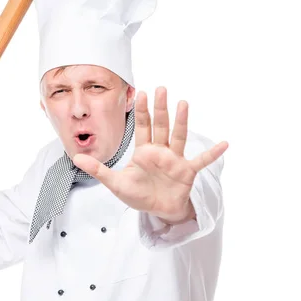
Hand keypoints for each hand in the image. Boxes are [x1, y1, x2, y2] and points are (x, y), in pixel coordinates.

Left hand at [73, 86, 227, 223]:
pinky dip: (212, 153)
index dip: (141, 111)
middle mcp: (161, 151)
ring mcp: (175, 160)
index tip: (141, 93)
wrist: (159, 211)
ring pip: (179, 136)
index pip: (142, 126)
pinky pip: (202, 161)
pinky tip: (224, 143)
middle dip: (160, 108)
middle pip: (161, 125)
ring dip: (182, 121)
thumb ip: (98, 170)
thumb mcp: (115, 184)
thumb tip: (75, 158)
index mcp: (144, 151)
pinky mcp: (187, 172)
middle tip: (162, 89)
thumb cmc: (139, 194)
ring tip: (184, 103)